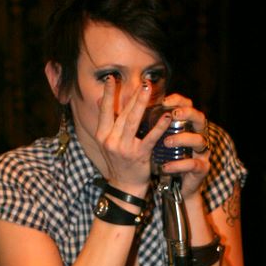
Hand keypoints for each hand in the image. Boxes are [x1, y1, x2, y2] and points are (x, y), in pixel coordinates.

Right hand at [95, 78, 169, 192]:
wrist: (124, 187)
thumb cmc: (119, 162)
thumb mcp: (106, 142)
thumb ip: (105, 122)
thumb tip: (99, 100)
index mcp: (102, 135)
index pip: (105, 110)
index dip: (109, 94)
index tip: (112, 78)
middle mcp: (110, 140)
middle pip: (122, 113)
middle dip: (132, 95)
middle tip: (142, 81)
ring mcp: (124, 148)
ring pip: (132, 121)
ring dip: (141, 103)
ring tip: (148, 89)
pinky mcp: (138, 155)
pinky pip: (150, 137)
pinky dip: (159, 126)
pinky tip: (166, 116)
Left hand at [154, 94, 211, 198]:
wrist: (175, 188)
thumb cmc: (165, 161)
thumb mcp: (158, 142)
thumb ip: (153, 127)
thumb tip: (132, 110)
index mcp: (188, 127)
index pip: (188, 106)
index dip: (179, 100)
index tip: (164, 100)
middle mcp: (198, 136)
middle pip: (200, 118)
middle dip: (188, 113)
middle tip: (172, 115)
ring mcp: (202, 153)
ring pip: (199, 140)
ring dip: (182, 139)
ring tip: (167, 142)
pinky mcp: (202, 169)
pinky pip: (193, 164)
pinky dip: (179, 165)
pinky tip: (166, 166)